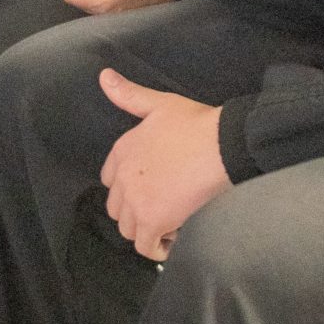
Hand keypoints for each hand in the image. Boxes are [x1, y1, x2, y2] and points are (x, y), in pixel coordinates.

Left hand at [98, 69, 227, 260]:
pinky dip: (158, 248)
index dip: (128, 186)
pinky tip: (174, 238)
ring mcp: (136, 203)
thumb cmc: (194, 122)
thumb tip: (103, 76)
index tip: (149, 187)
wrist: (220, 143)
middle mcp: (123, 179)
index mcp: (122, 151)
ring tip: (170, 223)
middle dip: (135, 211)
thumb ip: (128, 94)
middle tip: (162, 207)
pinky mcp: (154, 222)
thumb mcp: (159, 103)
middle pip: (117, 209)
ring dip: (146, 230)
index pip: (109, 180)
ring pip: (129, 230)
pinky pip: (146, 247)